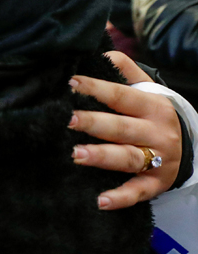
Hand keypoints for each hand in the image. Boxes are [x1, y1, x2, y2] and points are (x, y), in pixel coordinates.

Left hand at [69, 51, 180, 209]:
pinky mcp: (156, 184)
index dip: (95, 88)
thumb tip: (100, 52)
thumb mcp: (147, 89)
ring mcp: (158, 159)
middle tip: (67, 120)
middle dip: (94, 123)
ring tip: (76, 154)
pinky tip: (100, 201)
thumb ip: (125, 70)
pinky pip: (138, 192)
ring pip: (128, 157)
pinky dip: (120, 198)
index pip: (120, 95)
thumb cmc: (152, 114)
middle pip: (121, 127)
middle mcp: (156, 132)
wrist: (190, 146)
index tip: (70, 83)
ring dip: (102, 157)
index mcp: (151, 106)